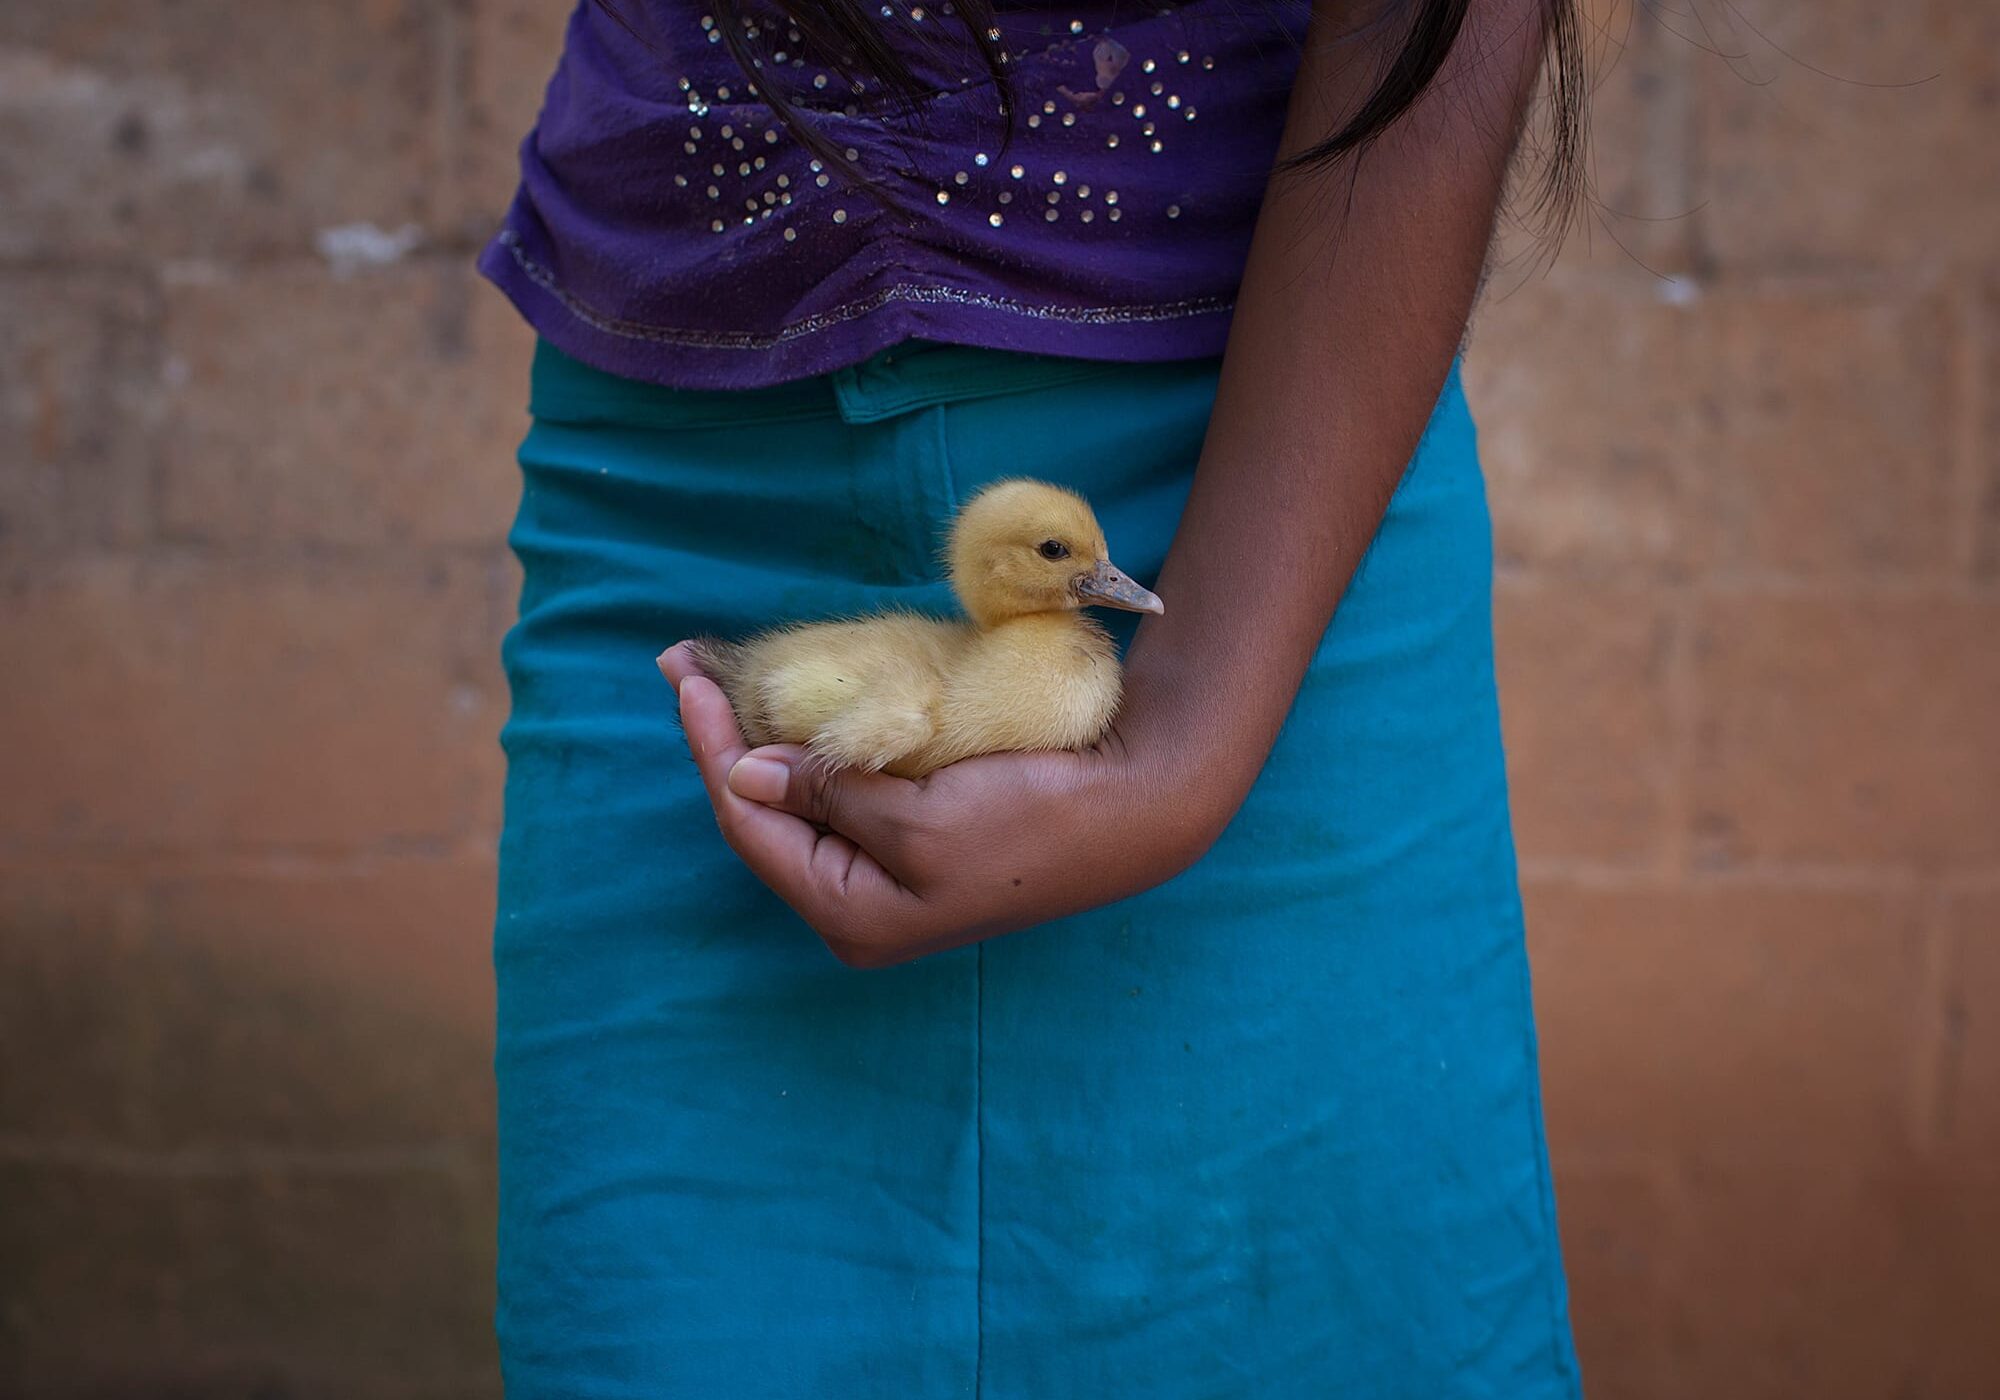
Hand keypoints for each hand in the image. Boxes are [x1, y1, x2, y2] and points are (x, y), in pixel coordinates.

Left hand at [658, 641, 1217, 967]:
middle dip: (723, 740)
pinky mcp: (914, 840)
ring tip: (719, 680)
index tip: (684, 673)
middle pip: (762, 816)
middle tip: (682, 663)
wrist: (1137, 806)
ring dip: (759, 738)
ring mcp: (887, 876)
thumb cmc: (1034, 820)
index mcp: (851, 916)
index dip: (710, 747)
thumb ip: (828, 796)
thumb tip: (746, 773)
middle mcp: (858, 907)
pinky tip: (786, 711)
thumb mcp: (919, 819)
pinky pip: (838, 793)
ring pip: (796, 802)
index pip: (749, 823)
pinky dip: (808, 746)